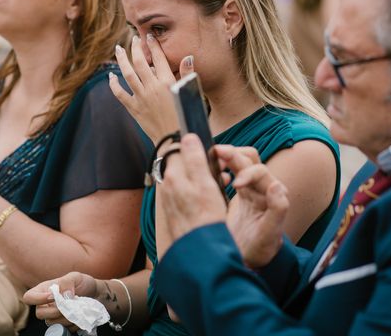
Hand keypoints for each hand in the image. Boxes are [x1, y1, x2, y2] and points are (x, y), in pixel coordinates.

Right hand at [24, 272, 97, 329]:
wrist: (95, 294)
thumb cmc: (82, 283)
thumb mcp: (76, 277)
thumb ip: (67, 282)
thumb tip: (64, 295)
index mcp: (44, 290)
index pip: (29, 297)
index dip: (37, 299)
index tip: (52, 297)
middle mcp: (45, 304)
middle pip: (40, 314)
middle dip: (56, 311)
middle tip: (70, 305)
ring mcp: (53, 316)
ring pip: (53, 323)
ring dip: (67, 317)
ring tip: (78, 308)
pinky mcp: (62, 324)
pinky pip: (64, 328)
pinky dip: (73, 324)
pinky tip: (80, 316)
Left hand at [108, 34, 193, 142]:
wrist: (175, 140)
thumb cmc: (187, 117)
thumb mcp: (191, 94)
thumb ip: (188, 75)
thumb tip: (188, 57)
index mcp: (168, 83)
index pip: (159, 58)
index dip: (153, 45)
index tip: (149, 36)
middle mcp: (153, 88)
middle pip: (140, 62)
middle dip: (135, 48)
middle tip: (134, 38)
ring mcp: (141, 98)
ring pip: (127, 74)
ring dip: (122, 60)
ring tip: (119, 49)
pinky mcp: (134, 109)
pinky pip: (120, 94)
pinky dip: (114, 84)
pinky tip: (111, 76)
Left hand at [158, 134, 227, 255]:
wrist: (200, 253)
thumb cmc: (205, 218)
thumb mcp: (205, 184)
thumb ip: (195, 158)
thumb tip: (188, 137)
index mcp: (173, 177)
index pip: (178, 149)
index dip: (195, 148)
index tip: (212, 154)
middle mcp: (167, 187)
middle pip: (183, 164)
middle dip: (202, 163)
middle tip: (221, 170)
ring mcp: (170, 200)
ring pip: (186, 179)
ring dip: (203, 177)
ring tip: (223, 182)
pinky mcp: (176, 211)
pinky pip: (187, 193)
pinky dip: (200, 190)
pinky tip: (214, 197)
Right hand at [217, 145, 288, 267]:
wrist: (251, 259)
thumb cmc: (262, 248)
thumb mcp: (270, 234)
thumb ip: (277, 209)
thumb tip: (276, 185)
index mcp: (273, 194)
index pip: (260, 172)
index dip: (247, 173)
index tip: (234, 184)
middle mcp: (264, 187)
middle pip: (250, 160)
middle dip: (234, 154)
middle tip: (216, 152)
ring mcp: (252, 187)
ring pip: (241, 161)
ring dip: (228, 155)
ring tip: (212, 155)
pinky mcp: (241, 191)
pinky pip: (233, 170)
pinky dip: (223, 164)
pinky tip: (212, 170)